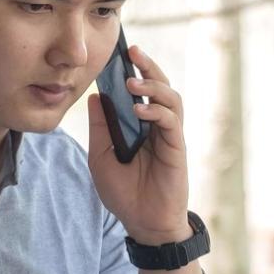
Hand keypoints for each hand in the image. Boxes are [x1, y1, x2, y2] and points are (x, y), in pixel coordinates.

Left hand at [86, 44, 191, 245]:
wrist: (143, 223)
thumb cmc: (124, 194)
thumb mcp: (100, 157)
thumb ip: (100, 128)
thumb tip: (96, 97)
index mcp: (139, 125)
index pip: (139, 90)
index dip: (131, 69)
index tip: (117, 53)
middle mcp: (157, 126)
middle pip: (159, 85)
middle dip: (148, 65)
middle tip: (132, 50)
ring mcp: (168, 135)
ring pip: (170, 98)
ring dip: (153, 84)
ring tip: (132, 81)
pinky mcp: (177, 148)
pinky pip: (171, 121)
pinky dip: (156, 111)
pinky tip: (139, 110)